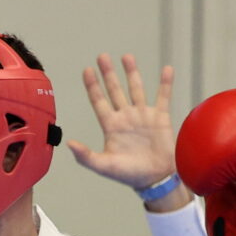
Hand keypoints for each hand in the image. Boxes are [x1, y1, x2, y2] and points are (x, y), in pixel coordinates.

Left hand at [70, 53, 185, 204]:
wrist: (156, 179)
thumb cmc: (129, 174)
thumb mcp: (104, 166)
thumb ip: (86, 156)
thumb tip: (69, 143)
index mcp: (111, 126)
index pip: (99, 101)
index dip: (93, 86)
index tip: (87, 70)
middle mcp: (125, 117)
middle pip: (115, 90)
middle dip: (108, 74)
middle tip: (102, 56)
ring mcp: (143, 116)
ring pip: (136, 89)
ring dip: (132, 73)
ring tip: (126, 57)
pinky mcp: (160, 118)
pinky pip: (163, 96)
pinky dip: (165, 83)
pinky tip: (166, 69)